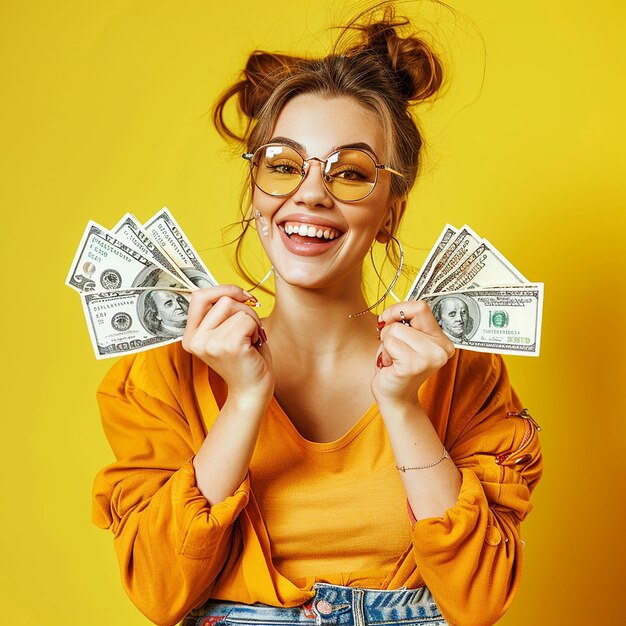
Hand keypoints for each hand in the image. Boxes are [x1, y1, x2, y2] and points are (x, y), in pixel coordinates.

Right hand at [182, 285, 273, 405]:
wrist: (252, 390)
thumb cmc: (245, 359)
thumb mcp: (226, 332)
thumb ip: (221, 313)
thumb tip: (234, 290)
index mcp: (191, 336)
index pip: (199, 297)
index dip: (223, 289)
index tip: (243, 296)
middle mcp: (195, 340)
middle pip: (223, 300)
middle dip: (245, 310)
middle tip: (251, 330)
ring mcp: (209, 343)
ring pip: (237, 309)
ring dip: (252, 321)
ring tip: (251, 340)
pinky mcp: (227, 346)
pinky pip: (247, 320)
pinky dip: (256, 330)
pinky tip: (254, 346)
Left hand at [372, 301, 454, 407]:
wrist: (395, 398)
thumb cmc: (396, 366)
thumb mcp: (405, 339)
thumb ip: (406, 323)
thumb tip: (392, 311)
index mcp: (442, 339)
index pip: (421, 307)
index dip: (400, 309)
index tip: (389, 320)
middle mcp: (442, 348)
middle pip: (408, 315)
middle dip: (391, 328)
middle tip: (393, 347)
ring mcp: (430, 357)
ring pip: (396, 329)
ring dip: (387, 343)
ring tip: (394, 358)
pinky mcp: (414, 365)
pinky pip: (390, 343)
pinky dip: (385, 352)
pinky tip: (391, 365)